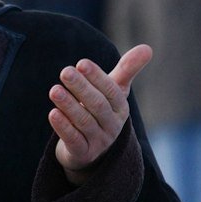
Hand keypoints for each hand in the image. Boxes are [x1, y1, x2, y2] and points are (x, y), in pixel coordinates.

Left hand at [48, 44, 152, 184]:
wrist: (91, 151)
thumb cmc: (101, 113)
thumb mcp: (114, 92)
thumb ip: (126, 70)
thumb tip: (148, 47)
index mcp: (120, 108)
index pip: (111, 91)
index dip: (97, 77)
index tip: (81, 63)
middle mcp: (111, 125)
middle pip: (97, 105)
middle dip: (81, 88)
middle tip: (65, 72)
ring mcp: (98, 141)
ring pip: (84, 122)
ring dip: (69, 105)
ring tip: (54, 90)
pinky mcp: (82, 153)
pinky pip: (74, 140)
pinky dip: (63, 127)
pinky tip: (52, 113)